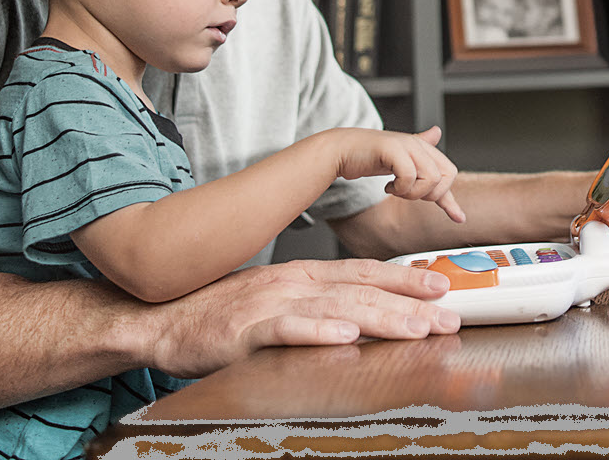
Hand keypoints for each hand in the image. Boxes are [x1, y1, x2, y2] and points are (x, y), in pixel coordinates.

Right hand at [142, 258, 460, 377]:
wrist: (160, 320)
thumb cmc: (218, 314)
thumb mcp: (275, 299)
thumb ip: (316, 303)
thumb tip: (360, 314)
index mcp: (301, 275)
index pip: (363, 273)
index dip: (405, 279)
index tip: (441, 287)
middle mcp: (292, 283)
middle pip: (361, 291)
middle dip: (409, 304)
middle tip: (448, 316)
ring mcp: (269, 304)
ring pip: (335, 308)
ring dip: (379, 317)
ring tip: (415, 328)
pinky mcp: (245, 330)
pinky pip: (285, 330)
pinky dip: (316, 331)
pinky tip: (343, 336)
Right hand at [334, 126, 465, 223]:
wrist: (340, 150)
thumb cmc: (367, 155)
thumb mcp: (398, 158)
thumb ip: (419, 154)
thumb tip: (438, 132)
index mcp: (422, 147)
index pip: (448, 173)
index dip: (451, 199)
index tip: (459, 218)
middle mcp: (418, 144)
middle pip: (446, 175)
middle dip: (430, 194)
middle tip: (409, 193)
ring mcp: (406, 144)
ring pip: (431, 177)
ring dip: (412, 192)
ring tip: (396, 189)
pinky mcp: (393, 148)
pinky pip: (409, 175)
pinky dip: (400, 187)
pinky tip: (387, 186)